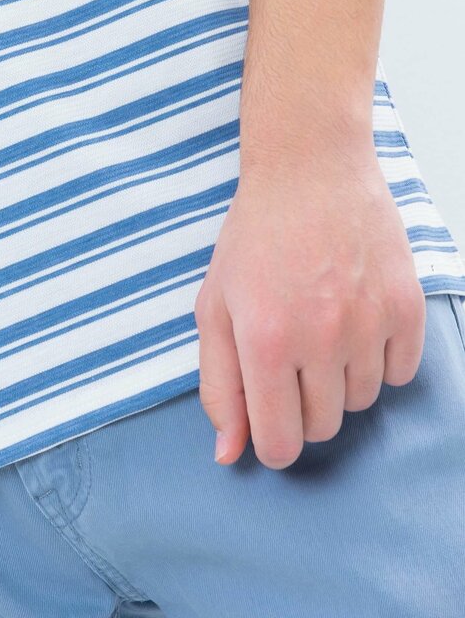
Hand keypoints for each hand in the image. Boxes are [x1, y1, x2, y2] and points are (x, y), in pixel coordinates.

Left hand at [195, 142, 425, 469]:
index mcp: (265, 340)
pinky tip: (356, 317)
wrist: (310, 168)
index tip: (271, 419)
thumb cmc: (256, 236)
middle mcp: (321, 338)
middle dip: (303, 404)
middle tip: (291, 354)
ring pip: (362, 402)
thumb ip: (218, 385)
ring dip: (341, 378)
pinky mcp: (406, 307)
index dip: (272, 441)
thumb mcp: (215, 305)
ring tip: (321, 325)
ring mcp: (369, 323)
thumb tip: (228, 454)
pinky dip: (381, 358)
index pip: (280, 444)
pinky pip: (400, 374)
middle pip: (323, 428)